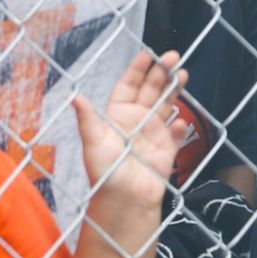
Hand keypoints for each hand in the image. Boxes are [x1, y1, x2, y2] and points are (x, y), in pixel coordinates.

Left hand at [75, 48, 187, 216]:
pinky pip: (176, 133)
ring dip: (174, 90)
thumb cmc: (104, 173)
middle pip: (151, 91)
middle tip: (174, 57)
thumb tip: (73, 96)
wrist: (124, 202)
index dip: (137, 70)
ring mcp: (153, 134)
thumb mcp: (93, 143)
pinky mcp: (167, 150)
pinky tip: (179, 120)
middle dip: (161, 73)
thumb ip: (87, 119)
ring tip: (183, 74)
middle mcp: (136, 121)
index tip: (148, 54)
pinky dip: (180, 126)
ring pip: (166, 105)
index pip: (129, 87)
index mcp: (118, 116)